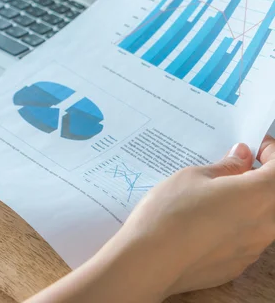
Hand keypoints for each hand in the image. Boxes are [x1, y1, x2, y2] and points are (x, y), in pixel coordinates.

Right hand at [110, 136, 274, 297]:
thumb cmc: (169, 215)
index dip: (270, 151)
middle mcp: (264, 225)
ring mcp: (252, 249)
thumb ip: (224, 168)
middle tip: (232, 167)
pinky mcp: (236, 266)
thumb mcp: (192, 177)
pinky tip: (204, 223)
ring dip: (245, 203)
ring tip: (212, 196)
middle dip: (258, 177)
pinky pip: (244, 239)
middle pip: (272, 194)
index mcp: (258, 196)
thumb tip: (241, 158)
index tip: (256, 146)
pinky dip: (233, 225)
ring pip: (260, 218)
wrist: (149, 262)